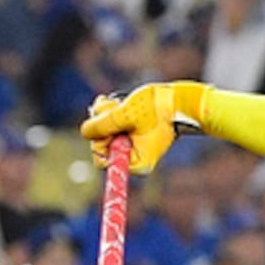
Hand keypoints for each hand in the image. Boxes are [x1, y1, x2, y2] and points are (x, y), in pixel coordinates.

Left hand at [81, 82, 201, 174]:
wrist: (179, 100)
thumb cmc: (157, 109)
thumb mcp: (124, 115)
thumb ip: (100, 125)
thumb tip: (85, 132)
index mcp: (136, 163)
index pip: (102, 159)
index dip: (100, 139)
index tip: (110, 123)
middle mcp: (134, 159)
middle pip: (102, 145)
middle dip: (103, 124)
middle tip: (113, 106)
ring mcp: (134, 147)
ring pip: (106, 133)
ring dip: (106, 115)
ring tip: (118, 102)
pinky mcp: (134, 135)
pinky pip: (114, 128)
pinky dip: (111, 114)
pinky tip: (116, 102)